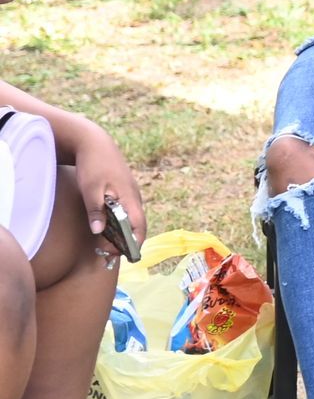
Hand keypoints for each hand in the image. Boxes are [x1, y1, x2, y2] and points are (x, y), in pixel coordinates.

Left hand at [74, 130, 145, 245]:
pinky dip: (120, 221)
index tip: (124, 255)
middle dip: (127, 241)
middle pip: (137, 224)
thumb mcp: (90, 189)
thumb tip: (98, 232)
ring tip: (107, 242)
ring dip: (123, 231)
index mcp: (130, 197)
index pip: (139, 225)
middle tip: (108, 252)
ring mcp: (130, 192)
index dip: (134, 242)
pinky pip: (127, 210)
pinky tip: (107, 225)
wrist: (95, 142)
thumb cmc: (93, 165)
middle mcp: (134, 196)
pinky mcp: (124, 189)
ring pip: (132, 217)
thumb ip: (95, 211)